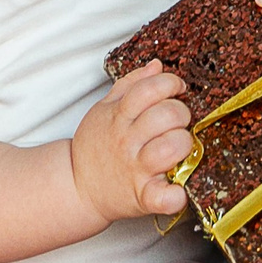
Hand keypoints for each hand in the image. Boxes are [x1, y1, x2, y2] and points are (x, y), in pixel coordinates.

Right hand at [70, 61, 193, 222]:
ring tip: (178, 146)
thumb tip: (156, 66)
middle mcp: (127, 141)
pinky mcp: (143, 197)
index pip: (149, 89)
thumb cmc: (97, 147)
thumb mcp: (105, 109)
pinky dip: (175, 195)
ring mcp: (136, 169)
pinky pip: (163, 197)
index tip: (177, 89)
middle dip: (182, 113)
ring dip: (183, 144)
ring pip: (170, 147)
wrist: (77, 187)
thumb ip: (131, 85)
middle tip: (178, 122)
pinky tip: (178, 189)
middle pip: (166, 115)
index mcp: (118, 116)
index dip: (170, 83)